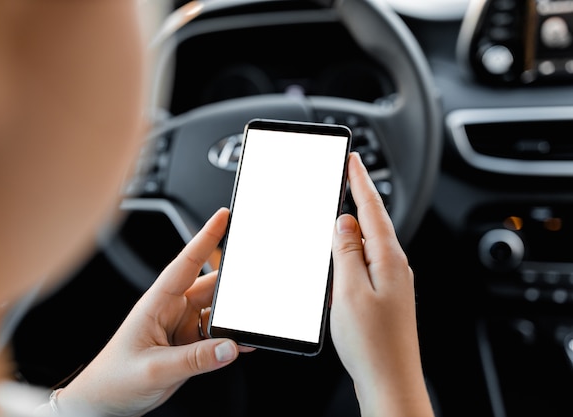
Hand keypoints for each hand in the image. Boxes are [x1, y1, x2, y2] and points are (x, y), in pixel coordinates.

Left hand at [56, 207, 251, 416]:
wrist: (104, 403)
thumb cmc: (113, 380)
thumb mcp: (154, 370)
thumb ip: (194, 360)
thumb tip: (229, 347)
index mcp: (156, 303)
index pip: (185, 263)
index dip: (205, 237)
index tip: (223, 216)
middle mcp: (171, 310)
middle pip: (209, 288)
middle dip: (232, 287)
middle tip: (251, 291)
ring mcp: (181, 328)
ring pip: (216, 313)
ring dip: (232, 319)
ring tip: (246, 328)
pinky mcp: (188, 345)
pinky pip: (216, 336)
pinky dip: (230, 339)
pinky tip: (241, 344)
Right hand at [330, 153, 433, 416]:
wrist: (391, 382)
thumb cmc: (372, 345)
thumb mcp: (350, 291)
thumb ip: (346, 252)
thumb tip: (345, 222)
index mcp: (388, 260)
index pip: (373, 209)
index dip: (360, 181)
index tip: (353, 159)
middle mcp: (395, 267)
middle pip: (374, 222)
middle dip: (358, 198)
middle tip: (342, 177)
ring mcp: (392, 282)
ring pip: (369, 244)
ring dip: (353, 227)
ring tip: (335, 214)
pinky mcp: (385, 297)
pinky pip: (366, 263)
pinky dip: (351, 252)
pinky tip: (340, 258)